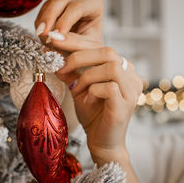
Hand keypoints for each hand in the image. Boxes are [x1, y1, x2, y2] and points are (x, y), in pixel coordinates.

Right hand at [35, 0, 103, 50]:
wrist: (84, 49)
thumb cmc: (91, 48)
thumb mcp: (88, 49)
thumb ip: (73, 43)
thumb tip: (54, 39)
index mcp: (95, 3)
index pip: (77, 7)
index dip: (65, 21)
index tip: (56, 38)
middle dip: (49, 17)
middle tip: (42, 35)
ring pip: (49, 3)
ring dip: (43, 22)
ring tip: (43, 39)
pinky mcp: (53, 5)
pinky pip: (42, 10)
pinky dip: (40, 23)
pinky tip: (42, 36)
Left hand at [57, 48, 142, 164]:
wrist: (102, 143)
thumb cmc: (93, 115)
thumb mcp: (78, 87)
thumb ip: (70, 71)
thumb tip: (52, 52)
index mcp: (121, 68)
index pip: (101, 46)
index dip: (77, 41)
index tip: (55, 39)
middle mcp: (131, 76)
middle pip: (108, 52)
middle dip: (79, 56)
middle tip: (61, 67)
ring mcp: (132, 90)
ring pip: (111, 67)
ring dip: (87, 76)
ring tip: (76, 89)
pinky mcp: (126, 105)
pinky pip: (110, 88)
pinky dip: (93, 91)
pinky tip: (86, 101)